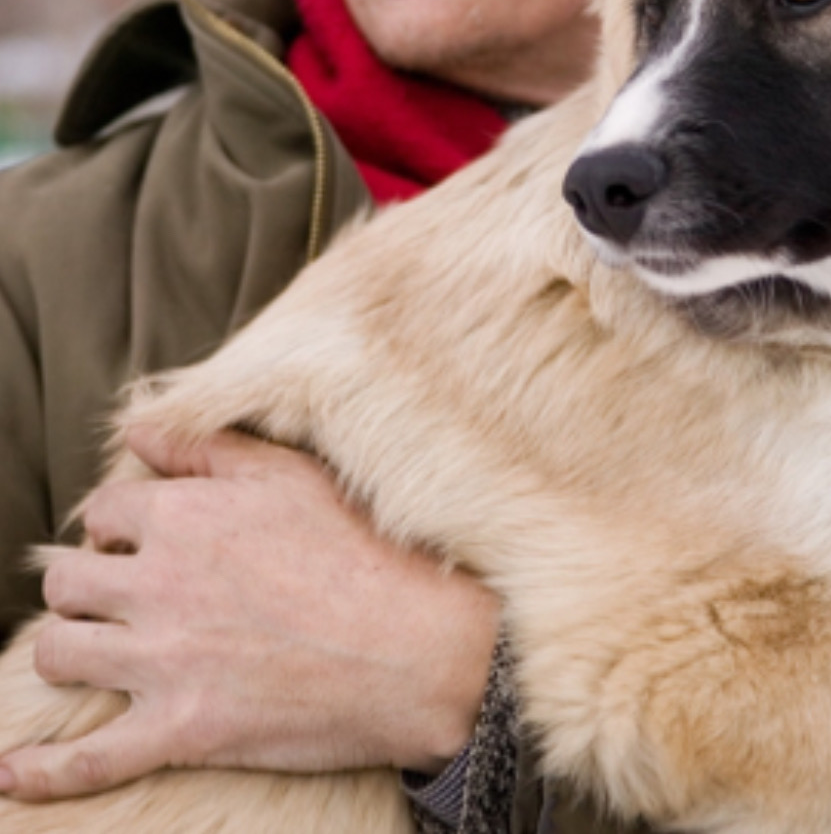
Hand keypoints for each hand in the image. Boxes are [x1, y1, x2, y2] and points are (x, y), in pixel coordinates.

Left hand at [0, 425, 498, 801]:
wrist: (418, 643)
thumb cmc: (366, 549)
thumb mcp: (292, 474)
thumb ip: (207, 445)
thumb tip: (135, 427)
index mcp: (185, 516)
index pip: (106, 511)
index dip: (119, 523)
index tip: (140, 537)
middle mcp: (158, 584)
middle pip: (70, 581)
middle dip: (85, 583)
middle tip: (118, 592)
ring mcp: (163, 661)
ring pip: (62, 653)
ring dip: (68, 647)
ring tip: (94, 647)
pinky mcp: (181, 731)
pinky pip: (87, 761)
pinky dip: (42, 771)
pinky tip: (13, 773)